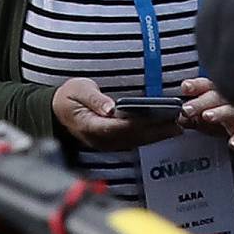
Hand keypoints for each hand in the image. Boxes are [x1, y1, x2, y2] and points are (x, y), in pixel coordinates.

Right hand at [51, 76, 176, 151]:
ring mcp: (104, 143)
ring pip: (134, 141)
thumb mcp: (78, 90)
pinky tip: (162, 130)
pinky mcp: (110, 141)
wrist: (57, 110)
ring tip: (176, 127)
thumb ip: (95, 100)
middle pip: (131, 137)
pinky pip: (132, 141)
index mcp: (90, 126)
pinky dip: (148, 136)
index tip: (158, 118)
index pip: (118, 127)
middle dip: (155, 132)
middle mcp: (99, 139)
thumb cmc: (68, 97)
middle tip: (177, 124)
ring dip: (155, 136)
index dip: (139, 123)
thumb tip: (111, 108)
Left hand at [179, 74, 233, 151]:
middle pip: (215, 97)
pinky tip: (233, 143)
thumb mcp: (208, 117)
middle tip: (187, 109)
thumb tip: (179, 118)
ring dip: (219, 113)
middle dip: (201, 102)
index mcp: (220, 93)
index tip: (185, 87)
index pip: (206, 86)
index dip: (195, 86)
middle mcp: (231, 100)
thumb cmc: (230, 120)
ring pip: (230, 111)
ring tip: (207, 116)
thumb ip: (192, 118)